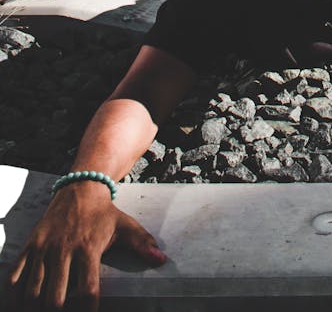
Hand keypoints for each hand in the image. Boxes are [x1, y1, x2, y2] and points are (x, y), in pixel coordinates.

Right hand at [8, 181, 166, 310]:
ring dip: (36, 307)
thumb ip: (142, 244)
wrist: (80, 186)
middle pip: (56, 298)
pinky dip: (17, 293)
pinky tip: (24, 302)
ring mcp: (45, 248)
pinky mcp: (31, 245)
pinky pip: (16, 275)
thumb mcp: (125, 225)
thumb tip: (161, 260)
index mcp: (89, 248)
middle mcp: (65, 249)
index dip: (87, 310)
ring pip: (33, 291)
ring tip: (43, 311)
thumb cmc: (103, 212)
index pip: (88, 290)